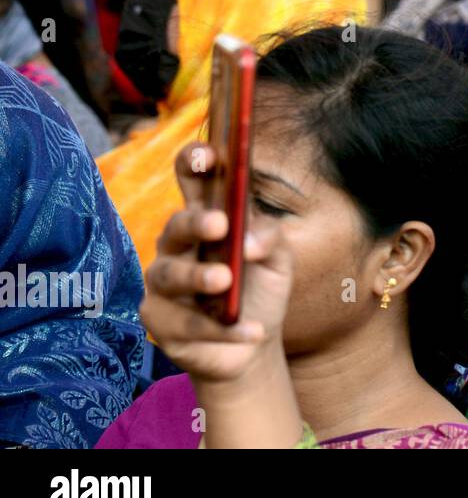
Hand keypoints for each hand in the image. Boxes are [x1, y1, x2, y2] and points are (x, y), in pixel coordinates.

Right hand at [141, 142, 294, 382]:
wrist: (254, 344)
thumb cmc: (260, 287)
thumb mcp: (278, 257)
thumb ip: (269, 237)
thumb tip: (248, 243)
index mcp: (206, 217)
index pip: (192, 179)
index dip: (193, 162)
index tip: (207, 154)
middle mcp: (177, 244)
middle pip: (176, 225)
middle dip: (195, 222)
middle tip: (220, 224)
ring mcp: (162, 282)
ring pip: (169, 274)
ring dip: (198, 276)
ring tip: (225, 281)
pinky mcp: (159, 320)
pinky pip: (185, 323)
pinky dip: (222, 329)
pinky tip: (253, 331)